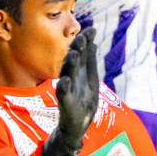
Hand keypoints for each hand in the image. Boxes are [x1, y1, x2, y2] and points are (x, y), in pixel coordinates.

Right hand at [43, 29, 100, 155]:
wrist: (76, 126)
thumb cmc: (83, 101)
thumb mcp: (90, 79)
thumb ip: (90, 61)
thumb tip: (93, 40)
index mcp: (80, 72)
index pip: (82, 53)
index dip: (85, 42)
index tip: (91, 30)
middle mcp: (72, 78)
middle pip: (73, 60)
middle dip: (77, 49)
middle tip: (81, 37)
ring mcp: (68, 90)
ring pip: (68, 74)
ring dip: (70, 64)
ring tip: (73, 54)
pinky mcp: (66, 104)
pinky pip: (63, 95)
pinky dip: (63, 88)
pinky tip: (64, 81)